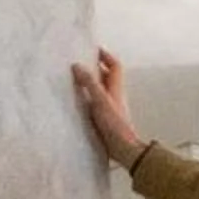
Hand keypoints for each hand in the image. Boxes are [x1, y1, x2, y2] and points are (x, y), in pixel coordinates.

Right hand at [71, 50, 143, 165]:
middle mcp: (114, 95)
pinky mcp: (105, 118)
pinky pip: (96, 102)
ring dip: (90, 82)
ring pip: (101, 89)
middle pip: (107, 76)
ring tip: (75, 78)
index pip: (115, 66)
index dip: (106, 56)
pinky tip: (77, 100)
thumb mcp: (100, 100)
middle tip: (80, 62)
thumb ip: (89, 83)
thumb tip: (77, 66)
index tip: (94, 49)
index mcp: (116, 87)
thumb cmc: (114, 124)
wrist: (123, 149)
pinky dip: (87, 97)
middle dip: (96, 67)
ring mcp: (110, 107)